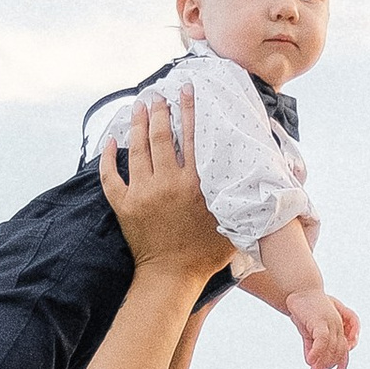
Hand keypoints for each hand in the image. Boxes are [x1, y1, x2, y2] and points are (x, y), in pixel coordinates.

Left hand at [98, 90, 232, 280]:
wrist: (171, 277)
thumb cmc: (206, 255)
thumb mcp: (233, 223)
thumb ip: (241, 198)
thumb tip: (261, 179)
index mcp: (195, 184)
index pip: (191, 136)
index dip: (189, 110)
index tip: (187, 91)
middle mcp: (167, 183)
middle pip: (160, 136)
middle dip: (159, 111)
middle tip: (158, 95)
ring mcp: (142, 192)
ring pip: (137, 149)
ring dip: (137, 124)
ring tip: (138, 106)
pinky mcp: (123, 205)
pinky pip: (110, 175)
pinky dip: (108, 157)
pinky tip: (109, 141)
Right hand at [288, 286, 358, 368]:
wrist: (300, 290)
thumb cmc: (304, 309)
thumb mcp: (308, 330)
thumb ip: (311, 345)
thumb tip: (310, 361)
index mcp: (338, 328)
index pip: (345, 350)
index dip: (343, 364)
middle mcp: (338, 326)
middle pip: (339, 351)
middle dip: (328, 366)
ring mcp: (332, 322)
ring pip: (332, 348)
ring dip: (322, 362)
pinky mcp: (321, 320)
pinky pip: (323, 340)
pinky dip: (317, 352)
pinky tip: (310, 361)